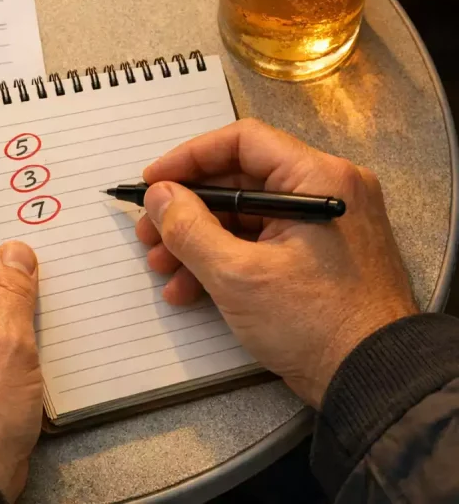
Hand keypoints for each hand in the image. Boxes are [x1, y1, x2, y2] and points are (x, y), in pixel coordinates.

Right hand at [135, 119, 416, 406]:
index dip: (189, 158)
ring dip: (197, 240)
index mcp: (318, 178)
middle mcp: (326, 191)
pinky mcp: (319, 257)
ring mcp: (324, 226)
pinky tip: (189, 290)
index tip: (152, 182)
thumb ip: (188, 228)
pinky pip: (261, 243)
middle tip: (148, 233)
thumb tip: (158, 195)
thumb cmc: (313, 322)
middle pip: (239, 181)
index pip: (243, 142)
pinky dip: (224, 260)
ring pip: (244, 216)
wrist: (374, 381)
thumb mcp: (237, 275)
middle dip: (186, 210)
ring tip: (162, 268)